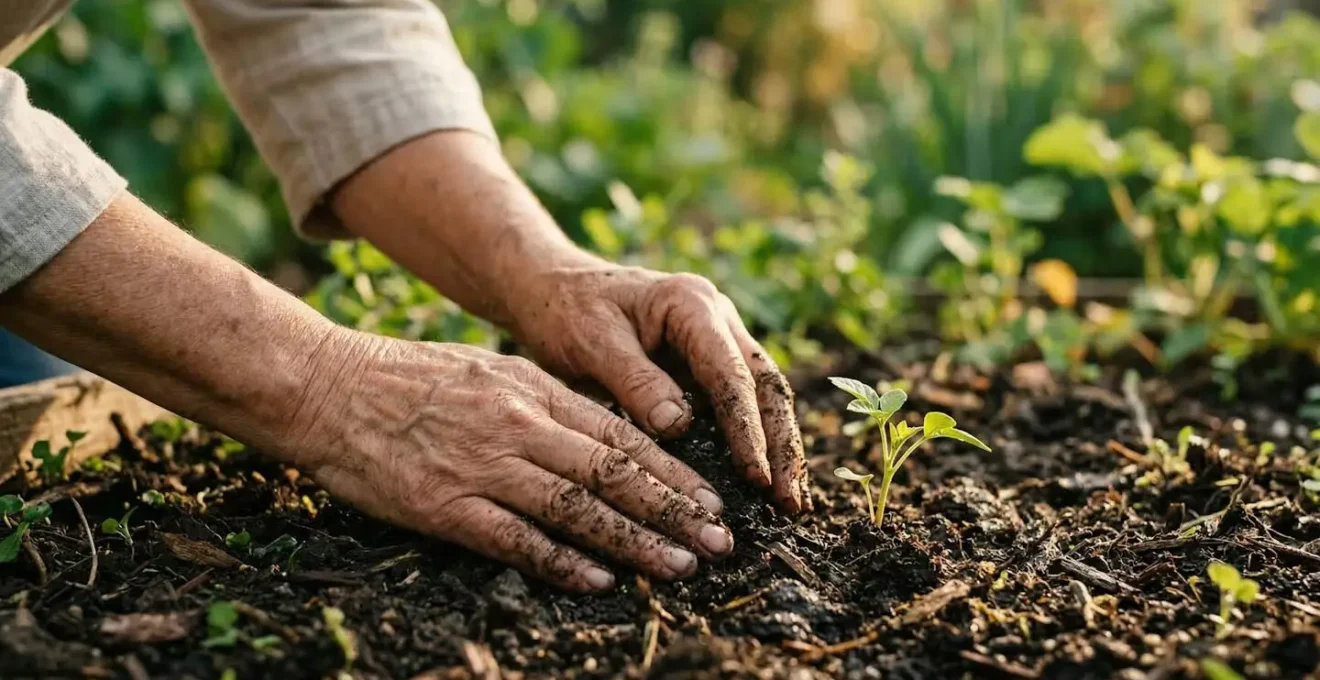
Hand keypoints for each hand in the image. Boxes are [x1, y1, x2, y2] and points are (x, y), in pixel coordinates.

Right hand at [292, 334, 734, 591]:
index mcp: (533, 389)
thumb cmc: (410, 378)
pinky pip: (515, 539)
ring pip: (578, 508)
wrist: (329, 387)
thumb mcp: (490, 369)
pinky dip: (560, 561)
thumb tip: (597, 430)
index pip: (621, 434)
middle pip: (614, 472)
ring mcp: (484, 467)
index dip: (673, 471)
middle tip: (721, 540)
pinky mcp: (445, 506)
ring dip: (635, 541)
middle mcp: (519, 426)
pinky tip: (598, 580)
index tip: (711, 499)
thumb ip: (544, 399)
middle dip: (674, 509)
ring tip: (680, 564)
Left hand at [504, 256, 811, 513]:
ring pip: (763, 398)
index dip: (747, 428)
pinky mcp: (705, 369)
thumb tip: (679, 426)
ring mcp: (716, 343)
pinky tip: (762, 486)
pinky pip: (740, 407)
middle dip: (781, 445)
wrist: (552, 290)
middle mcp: (716, 321)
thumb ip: (635, 380)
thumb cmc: (567, 311)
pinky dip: (754, 445)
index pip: (731, 374)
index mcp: (692, 305)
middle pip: (765, 385)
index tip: (756, 476)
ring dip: (778, 449)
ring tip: (789, 503)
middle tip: (789, 500)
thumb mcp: (591, 341)